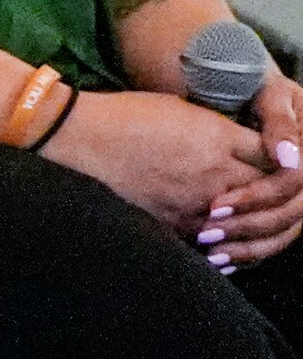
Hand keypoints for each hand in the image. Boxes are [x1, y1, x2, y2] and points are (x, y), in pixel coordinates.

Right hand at [46, 90, 270, 252]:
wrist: (78, 136)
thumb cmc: (128, 114)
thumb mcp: (185, 109)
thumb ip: (225, 132)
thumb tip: (253, 146)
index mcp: (220, 139)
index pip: (282, 160)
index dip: (290, 165)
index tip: (287, 167)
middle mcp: (214, 173)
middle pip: (271, 194)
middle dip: (280, 199)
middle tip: (280, 201)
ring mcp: (192, 202)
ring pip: (247, 225)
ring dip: (257, 226)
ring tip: (260, 227)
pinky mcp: (169, 223)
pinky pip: (212, 243)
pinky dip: (226, 248)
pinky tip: (228, 249)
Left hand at [217, 76, 302, 271]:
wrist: (248, 90)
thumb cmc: (258, 89)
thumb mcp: (270, 96)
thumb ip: (280, 124)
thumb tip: (289, 158)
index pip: (292, 184)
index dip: (257, 196)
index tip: (216, 205)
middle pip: (290, 213)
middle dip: (248, 226)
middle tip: (205, 233)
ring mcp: (297, 194)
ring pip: (285, 231)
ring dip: (249, 246)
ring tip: (209, 253)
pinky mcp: (281, 206)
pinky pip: (275, 237)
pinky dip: (250, 252)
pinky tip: (222, 261)